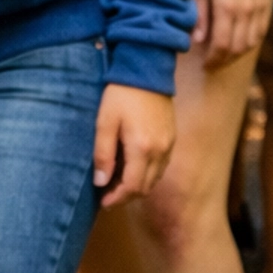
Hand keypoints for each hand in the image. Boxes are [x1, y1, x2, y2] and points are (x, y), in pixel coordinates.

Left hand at [93, 84, 175, 206]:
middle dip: (126, 195)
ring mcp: (169, 145)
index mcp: (142, 148)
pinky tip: (133, 167)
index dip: (117, 198)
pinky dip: (148, 173)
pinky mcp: (172, 138)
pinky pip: (161, 166)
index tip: (103, 202)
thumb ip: (103, 154)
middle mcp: (160, 151)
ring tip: (117, 182)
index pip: (132, 187)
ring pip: (155, 178)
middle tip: (107, 194)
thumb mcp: (104, 122)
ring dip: (137, 186)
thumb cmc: (121, 94)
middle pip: (145, 187)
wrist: (147, 70)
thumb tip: (101, 182)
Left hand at [192, 0, 271, 66]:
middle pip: (236, 49)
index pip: (221, 45)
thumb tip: (197, 40)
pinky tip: (238, 43)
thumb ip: (199, 15)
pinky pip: (260, 33)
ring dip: (236, 55)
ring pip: (250, 44)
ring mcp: (258, 9)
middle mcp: (245, 11)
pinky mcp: (265, 5)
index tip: (205, 64)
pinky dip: (249, 43)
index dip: (213, 60)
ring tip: (223, 55)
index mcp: (226, 7)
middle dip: (223, 61)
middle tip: (211, 64)